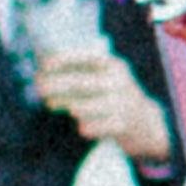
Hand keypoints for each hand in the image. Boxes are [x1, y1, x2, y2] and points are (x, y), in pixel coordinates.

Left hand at [36, 43, 169, 170]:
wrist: (146, 123)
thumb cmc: (116, 96)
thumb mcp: (107, 77)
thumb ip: (83, 72)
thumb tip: (45, 72)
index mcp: (114, 66)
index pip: (85, 58)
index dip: (62, 60)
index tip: (44, 65)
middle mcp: (118, 82)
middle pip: (78, 83)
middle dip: (54, 85)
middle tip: (39, 87)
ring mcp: (120, 104)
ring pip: (80, 106)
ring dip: (63, 104)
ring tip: (50, 103)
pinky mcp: (120, 126)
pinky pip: (90, 127)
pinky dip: (82, 126)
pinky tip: (81, 125)